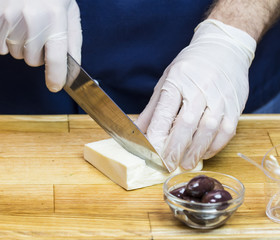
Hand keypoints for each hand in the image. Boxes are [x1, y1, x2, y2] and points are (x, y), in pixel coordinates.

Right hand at [0, 0, 81, 91]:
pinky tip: (14, 26)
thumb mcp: (70, 15)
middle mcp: (32, 18)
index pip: (55, 58)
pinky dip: (7, 42)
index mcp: (56, 18)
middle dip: (39, 55)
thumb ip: (73, 44)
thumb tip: (72, 73)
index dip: (55, 77)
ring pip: (17, 54)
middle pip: (33, 60)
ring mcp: (10, 16)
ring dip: (23, 48)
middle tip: (41, 38)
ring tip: (28, 28)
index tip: (54, 86)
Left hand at [136, 19, 255, 171]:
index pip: (164, 112)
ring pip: (207, 130)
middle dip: (175, 149)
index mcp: (177, 81)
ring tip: (185, 164)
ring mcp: (219, 98)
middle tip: (168, 165)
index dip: (157, 135)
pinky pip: (226, 131)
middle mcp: (199, 89)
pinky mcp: (235, 105)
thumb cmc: (190, 66)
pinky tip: (204, 153)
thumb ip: (153, 109)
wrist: (224, 48)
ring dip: (195, 151)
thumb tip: (137, 131)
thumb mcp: (166, 80)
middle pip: (186, 124)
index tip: (151, 152)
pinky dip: (214, 146)